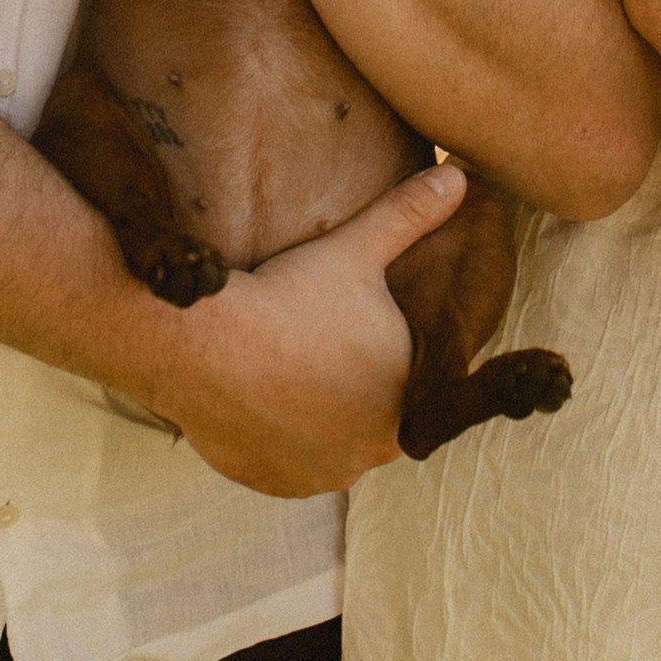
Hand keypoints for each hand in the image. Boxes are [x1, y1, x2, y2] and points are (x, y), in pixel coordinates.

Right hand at [144, 163, 467, 493]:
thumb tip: (460, 177)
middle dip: (362, 389)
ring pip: (333, 444)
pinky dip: (282, 440)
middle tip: (330, 347)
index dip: (398, 356)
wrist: (200, 345)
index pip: (420, 387)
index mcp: (406, 403)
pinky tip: (270, 405)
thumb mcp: (356, 250)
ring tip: (298, 374)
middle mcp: (371, 451)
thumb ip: (411, 216)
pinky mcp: (273, 483)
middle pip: (377, 418)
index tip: (373, 333)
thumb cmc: (288, 298)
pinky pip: (288, 464)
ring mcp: (320, 474)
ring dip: (323, 419)